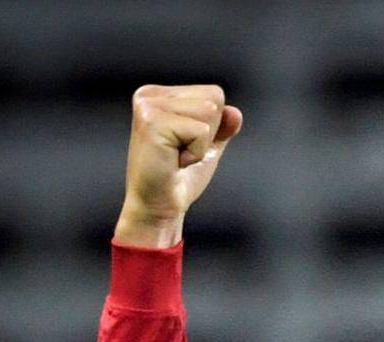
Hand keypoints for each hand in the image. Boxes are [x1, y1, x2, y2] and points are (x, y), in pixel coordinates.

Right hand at [115, 84, 242, 247]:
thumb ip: (222, 126)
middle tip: (180, 153)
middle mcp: (149, 95)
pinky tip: (174, 162)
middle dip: (207, 133)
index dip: (212, 126)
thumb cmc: (179, 177)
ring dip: (201, 143)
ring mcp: (148, 106)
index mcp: (159, 95)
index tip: (185, 144)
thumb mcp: (207, 146)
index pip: (214, 93)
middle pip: (213, 99)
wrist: (159, 206)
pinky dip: (195, 152)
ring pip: (209, 112)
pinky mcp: (152, 122)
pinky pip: (201, 131)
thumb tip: (235, 112)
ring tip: (176, 157)